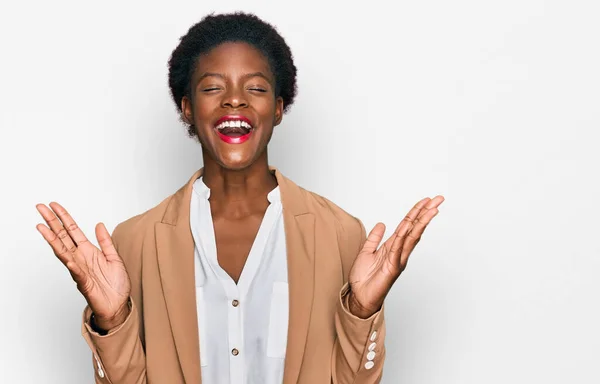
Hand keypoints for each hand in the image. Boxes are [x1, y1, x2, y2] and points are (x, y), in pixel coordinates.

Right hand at [36, 202, 130, 329]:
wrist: (118, 305)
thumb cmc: (115, 284)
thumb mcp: (114, 257)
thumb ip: (106, 241)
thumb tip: (99, 224)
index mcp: (88, 251)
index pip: (72, 230)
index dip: (64, 217)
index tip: (54, 205)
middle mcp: (80, 258)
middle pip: (63, 237)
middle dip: (52, 222)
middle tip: (40, 208)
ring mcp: (80, 270)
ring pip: (63, 253)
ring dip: (53, 240)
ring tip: (42, 228)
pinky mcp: (85, 283)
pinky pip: (77, 273)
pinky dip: (73, 266)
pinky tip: (68, 259)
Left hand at [347, 196, 444, 317]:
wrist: (360, 297)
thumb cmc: (364, 278)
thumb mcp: (366, 252)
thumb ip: (374, 238)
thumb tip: (381, 224)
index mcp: (393, 246)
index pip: (407, 225)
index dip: (416, 212)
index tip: (427, 200)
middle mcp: (399, 251)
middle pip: (415, 228)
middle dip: (426, 213)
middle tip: (439, 199)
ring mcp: (398, 259)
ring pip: (412, 236)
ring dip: (421, 222)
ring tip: (431, 209)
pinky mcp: (393, 268)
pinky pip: (397, 249)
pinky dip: (402, 237)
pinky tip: (408, 226)